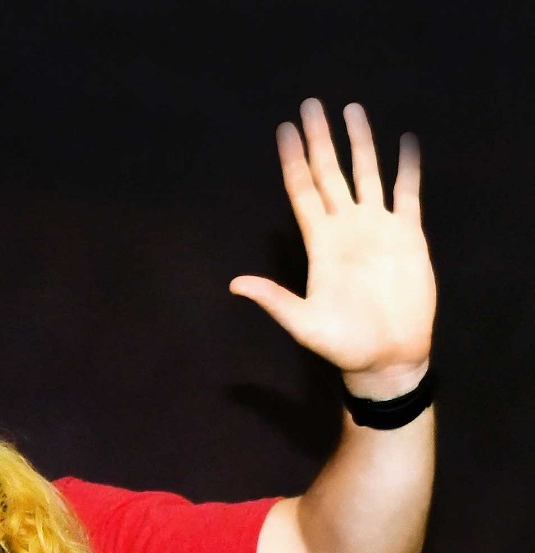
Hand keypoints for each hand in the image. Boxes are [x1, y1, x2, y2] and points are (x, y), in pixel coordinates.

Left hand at [232, 100, 433, 394]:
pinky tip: (405, 142)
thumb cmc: (343, 345)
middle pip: (330, 173)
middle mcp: (346, 229)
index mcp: (320, 244)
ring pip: (366, 174)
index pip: (303, 191)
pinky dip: (407, 168)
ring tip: (351, 110)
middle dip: (320, 139)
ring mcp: (377, 229)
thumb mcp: (303, 323)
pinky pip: (408, 193)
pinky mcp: (408, 235)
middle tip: (311, 104)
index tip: (284, 130)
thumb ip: (273, 299)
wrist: (387, 358)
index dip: (293, 161)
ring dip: (360, 143)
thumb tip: (234, 284)